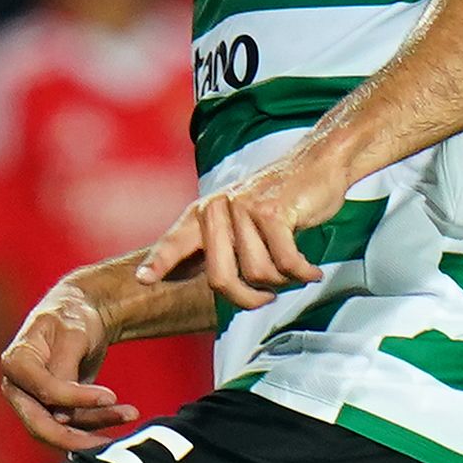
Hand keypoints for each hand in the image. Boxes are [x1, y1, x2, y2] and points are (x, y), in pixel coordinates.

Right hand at [0, 277, 135, 454]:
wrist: (78, 315)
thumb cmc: (71, 317)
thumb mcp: (72, 336)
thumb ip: (64, 371)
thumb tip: (61, 416)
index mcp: (16, 362)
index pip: (43, 391)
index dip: (74, 398)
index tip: (110, 396)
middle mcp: (18, 387)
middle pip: (40, 425)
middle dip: (76, 438)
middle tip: (108, 443)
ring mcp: (33, 401)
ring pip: (61, 428)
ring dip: (97, 426)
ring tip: (131, 413)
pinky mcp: (53, 409)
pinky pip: (74, 424)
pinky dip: (99, 421)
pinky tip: (125, 413)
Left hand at [134, 154, 353, 312]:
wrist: (319, 163)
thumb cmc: (283, 198)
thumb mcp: (244, 217)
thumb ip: (225, 245)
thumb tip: (217, 283)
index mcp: (205, 212)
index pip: (176, 242)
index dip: (159, 262)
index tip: (143, 280)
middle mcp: (219, 209)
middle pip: (221, 278)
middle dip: (246, 298)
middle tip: (265, 299)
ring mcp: (244, 209)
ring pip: (258, 274)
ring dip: (282, 280)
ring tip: (294, 269)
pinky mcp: (273, 212)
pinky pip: (285, 263)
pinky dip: (302, 273)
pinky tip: (312, 271)